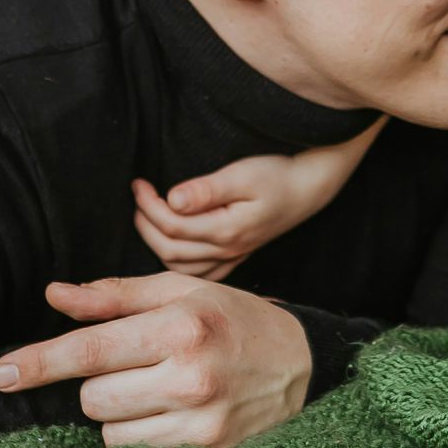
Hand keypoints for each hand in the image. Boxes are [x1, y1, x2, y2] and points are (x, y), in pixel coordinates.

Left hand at [0, 273, 313, 447]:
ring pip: (111, 432)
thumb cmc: (234, 322)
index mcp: (180, 326)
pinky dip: (144, 437)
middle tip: (140, 368)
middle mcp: (190, 376)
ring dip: (121, 415)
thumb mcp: (181, 293)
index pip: (91, 348)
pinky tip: (177, 417)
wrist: (305, 367)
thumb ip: (114, 297)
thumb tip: (55, 296)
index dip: (40, 362)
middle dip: (101, 384)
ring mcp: (201, 421)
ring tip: (163, 393)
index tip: (0, 374)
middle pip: (92, 397)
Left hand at [130, 121, 385, 280]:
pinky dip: (179, 263)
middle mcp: (227, 250)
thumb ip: (206, 190)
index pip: (172, 225)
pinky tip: (172, 244)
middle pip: (170, 250)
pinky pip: (200, 273)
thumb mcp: (243, 175)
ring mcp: (232, 256)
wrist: (309, 187)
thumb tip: (172, 199)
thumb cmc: (278, 175)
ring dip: (157, 242)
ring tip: (148, 215)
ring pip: (181, 266)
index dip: (148, 205)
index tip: (139, 183)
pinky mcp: (236, 255)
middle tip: (139, 196)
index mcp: (227, 230)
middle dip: (146, 223)